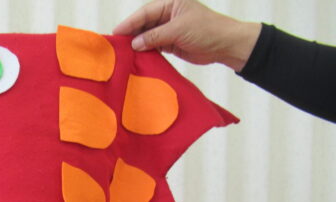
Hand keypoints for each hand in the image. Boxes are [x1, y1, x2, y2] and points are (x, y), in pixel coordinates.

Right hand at [113, 0, 260, 71]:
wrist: (225, 45)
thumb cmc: (207, 30)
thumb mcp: (178, 30)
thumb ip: (155, 36)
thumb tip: (135, 43)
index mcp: (170, 3)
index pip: (145, 13)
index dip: (130, 23)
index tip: (116, 33)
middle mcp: (168, 14)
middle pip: (143, 23)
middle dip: (131, 33)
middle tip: (116, 44)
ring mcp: (168, 29)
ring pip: (147, 35)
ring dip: (137, 44)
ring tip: (123, 52)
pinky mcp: (170, 43)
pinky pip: (153, 46)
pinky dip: (145, 51)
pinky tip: (136, 57)